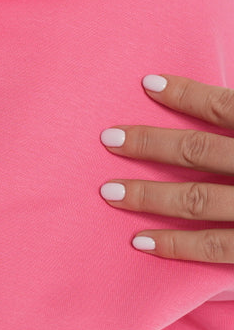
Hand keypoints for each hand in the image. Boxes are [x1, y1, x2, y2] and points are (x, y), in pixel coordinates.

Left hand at [100, 74, 233, 261]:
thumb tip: (215, 111)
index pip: (224, 107)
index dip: (187, 94)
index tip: (147, 83)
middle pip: (199, 150)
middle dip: (150, 144)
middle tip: (108, 139)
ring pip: (197, 199)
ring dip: (149, 195)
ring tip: (109, 192)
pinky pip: (213, 246)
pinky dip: (175, 244)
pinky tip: (139, 240)